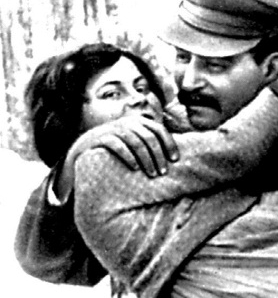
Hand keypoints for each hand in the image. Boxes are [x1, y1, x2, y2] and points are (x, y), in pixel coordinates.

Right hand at [55, 116, 178, 200]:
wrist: (82, 150)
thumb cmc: (116, 151)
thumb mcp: (134, 143)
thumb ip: (150, 144)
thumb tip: (175, 157)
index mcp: (137, 122)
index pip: (158, 129)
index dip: (169, 144)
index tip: (175, 160)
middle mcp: (126, 123)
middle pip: (149, 137)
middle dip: (158, 155)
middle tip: (163, 172)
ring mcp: (111, 129)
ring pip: (135, 141)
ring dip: (146, 159)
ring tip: (152, 174)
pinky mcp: (99, 138)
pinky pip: (116, 145)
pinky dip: (128, 156)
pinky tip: (135, 168)